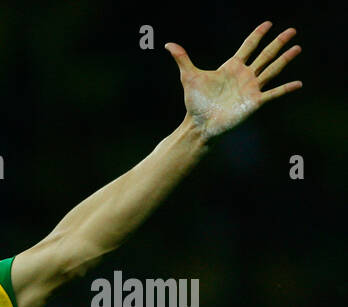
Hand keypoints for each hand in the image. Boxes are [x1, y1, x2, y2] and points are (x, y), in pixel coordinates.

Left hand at [167, 22, 301, 140]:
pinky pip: (273, 93)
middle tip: (292, 30)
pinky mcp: (254, 102)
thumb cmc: (195, 102)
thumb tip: (168, 44)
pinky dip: (286, 89)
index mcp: (232, 67)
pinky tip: (298, 84)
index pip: (248, 46)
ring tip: (298, 48)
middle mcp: (245, 75)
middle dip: (278, 42)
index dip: (257, 34)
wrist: (199, 124)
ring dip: (285, 59)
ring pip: (272, 69)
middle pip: (265, 54)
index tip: (268, 23)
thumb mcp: (188, 77)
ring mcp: (251, 88)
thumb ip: (182, 58)